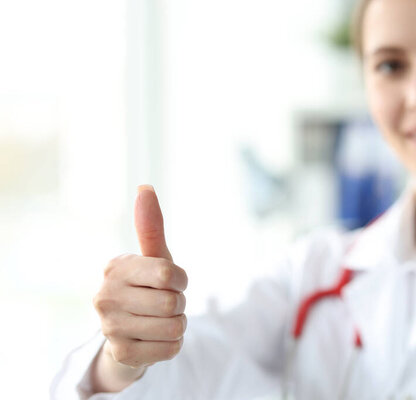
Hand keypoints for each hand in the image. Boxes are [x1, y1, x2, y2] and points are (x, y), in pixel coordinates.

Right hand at [91, 186, 187, 391]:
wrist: (128, 332)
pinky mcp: (121, 354)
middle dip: (179, 304)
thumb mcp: (153, 258)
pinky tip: (155, 338)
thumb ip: (151, 227)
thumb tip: (145, 187)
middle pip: (173, 303)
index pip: (168, 274)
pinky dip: (173, 345)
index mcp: (115, 268)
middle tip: (164, 304)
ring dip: (178, 325)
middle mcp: (105, 297)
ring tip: (160, 321)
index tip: (172, 282)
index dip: (180, 280)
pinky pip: (171, 350)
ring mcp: (109, 328)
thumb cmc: (146, 286)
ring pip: (174, 328)